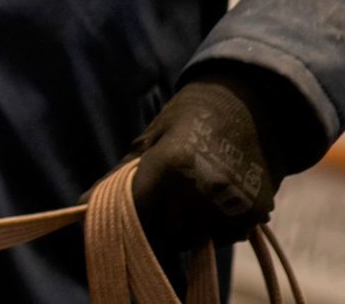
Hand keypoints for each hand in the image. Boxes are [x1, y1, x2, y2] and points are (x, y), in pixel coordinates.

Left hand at [129, 69, 318, 250]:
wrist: (249, 103)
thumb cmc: (190, 117)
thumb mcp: (153, 137)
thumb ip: (124, 174)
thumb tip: (87, 204)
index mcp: (170, 165)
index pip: (138, 214)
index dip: (131, 216)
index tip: (133, 211)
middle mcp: (202, 188)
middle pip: (167, 234)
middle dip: (160, 224)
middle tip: (165, 202)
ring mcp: (232, 203)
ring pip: (196, 241)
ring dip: (189, 230)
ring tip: (193, 198)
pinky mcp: (257, 213)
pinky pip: (226, 237)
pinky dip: (218, 228)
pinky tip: (218, 200)